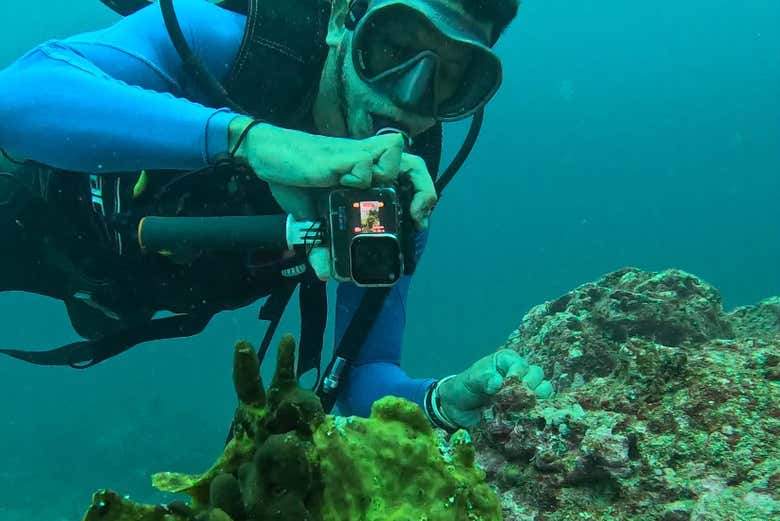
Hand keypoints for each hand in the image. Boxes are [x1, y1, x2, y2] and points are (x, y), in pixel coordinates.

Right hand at [228, 116, 435, 226]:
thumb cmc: (294, 181)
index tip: (418, 222)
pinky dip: (361, 176)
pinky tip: (346, 184)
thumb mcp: (310, 220)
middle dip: (425, 192)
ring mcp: (356, 159)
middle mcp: (367, 166)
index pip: (408, 177)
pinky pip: (365, 164)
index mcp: (366, 177)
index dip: (421, 195)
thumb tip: (327, 274)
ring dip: (393, 177)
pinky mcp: (342, 156)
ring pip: (397, 156)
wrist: (267, 155)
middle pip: (414, 165)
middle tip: (417, 216)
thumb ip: (322, 245)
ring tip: (381, 199)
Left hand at [437, 349, 553, 427]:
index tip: (504, 386)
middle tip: (515, 398)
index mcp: (506, 360)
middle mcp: (519, 373)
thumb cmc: (464, 388)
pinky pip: (540, 406)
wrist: (458, 409)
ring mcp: (524, 390)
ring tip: (521, 407)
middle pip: (537, 375)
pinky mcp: (525, 407)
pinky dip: (536, 411)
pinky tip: (525, 416)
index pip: (521, 364)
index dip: (517, 375)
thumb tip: (498, 383)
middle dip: (528, 387)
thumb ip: (483, 378)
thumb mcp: (470, 379)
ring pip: (544, 389)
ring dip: (535, 399)